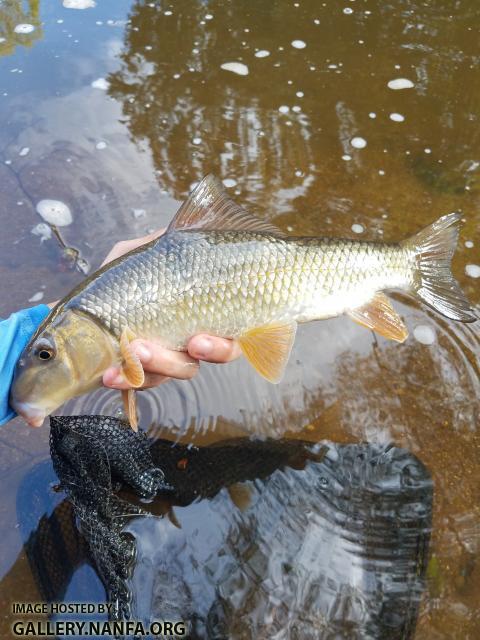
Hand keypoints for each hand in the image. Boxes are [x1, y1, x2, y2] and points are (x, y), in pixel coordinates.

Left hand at [100, 230, 240, 389]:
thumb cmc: (114, 286)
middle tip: (185, 346)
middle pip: (211, 360)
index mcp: (202, 316)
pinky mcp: (143, 376)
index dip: (221, 346)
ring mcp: (169, 360)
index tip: (198, 342)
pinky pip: (144, 383)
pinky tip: (111, 375)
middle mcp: (194, 342)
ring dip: (159, 365)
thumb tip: (185, 224)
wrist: (77, 317)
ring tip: (134, 351)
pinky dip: (128, 381)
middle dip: (201, 353)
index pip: (230, 338)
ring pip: (179, 372)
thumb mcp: (135, 256)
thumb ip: (158, 243)